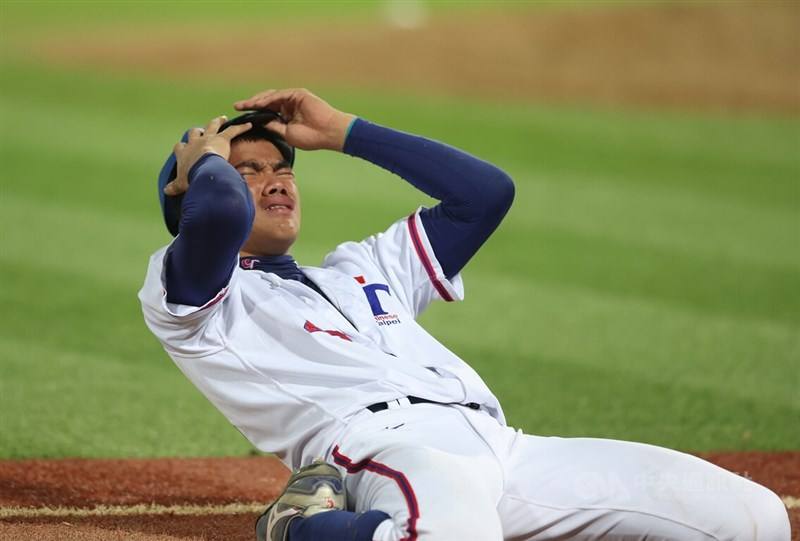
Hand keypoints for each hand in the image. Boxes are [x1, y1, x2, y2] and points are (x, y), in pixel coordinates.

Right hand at [163, 116, 251, 196]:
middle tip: (201, 131)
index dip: (182, 147)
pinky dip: (241, 128)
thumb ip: (174, 186)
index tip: (183, 147)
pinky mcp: (221, 139)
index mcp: (184, 153)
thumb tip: (166, 191)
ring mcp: (208, 139)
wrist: (204, 172)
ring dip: (217, 122)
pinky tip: (249, 125)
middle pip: (194, 132)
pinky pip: (232, 131)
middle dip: (197, 131)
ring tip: (222, 118)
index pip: (180, 147)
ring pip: (212, 126)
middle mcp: (194, 143)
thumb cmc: (192, 179)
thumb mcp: (181, 184)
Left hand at [233, 88, 354, 151]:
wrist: (328, 133)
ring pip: (271, 96)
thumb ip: (274, 126)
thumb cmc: (311, 137)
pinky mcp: (298, 94)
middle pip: (266, 101)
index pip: (267, 111)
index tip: (241, 114)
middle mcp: (289, 105)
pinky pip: (279, 95)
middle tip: (238, 107)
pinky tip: (259, 104)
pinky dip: (268, 99)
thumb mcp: (287, 134)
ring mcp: (294, 98)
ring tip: (246, 105)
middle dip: (252, 103)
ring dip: (258, 100)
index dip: (254, 112)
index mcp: (287, 115)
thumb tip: (260, 123)